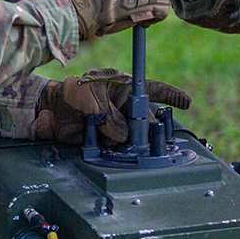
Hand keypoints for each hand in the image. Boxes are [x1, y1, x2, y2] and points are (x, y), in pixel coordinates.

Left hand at [32, 68, 190, 144]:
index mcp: (125, 87)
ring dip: (129, 143)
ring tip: (112, 141)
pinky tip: (106, 146)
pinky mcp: (109, 137)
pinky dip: (116, 150)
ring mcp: (118, 122)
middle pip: (146, 120)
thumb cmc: (73, 94)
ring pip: (134, 137)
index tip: (186, 102)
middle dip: (146, 131)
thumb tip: (123, 136)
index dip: (172, 95)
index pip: (154, 89)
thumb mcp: (92, 100)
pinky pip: (120, 147)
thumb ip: (110, 117)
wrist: (52, 111)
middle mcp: (125, 106)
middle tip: (138, 138)